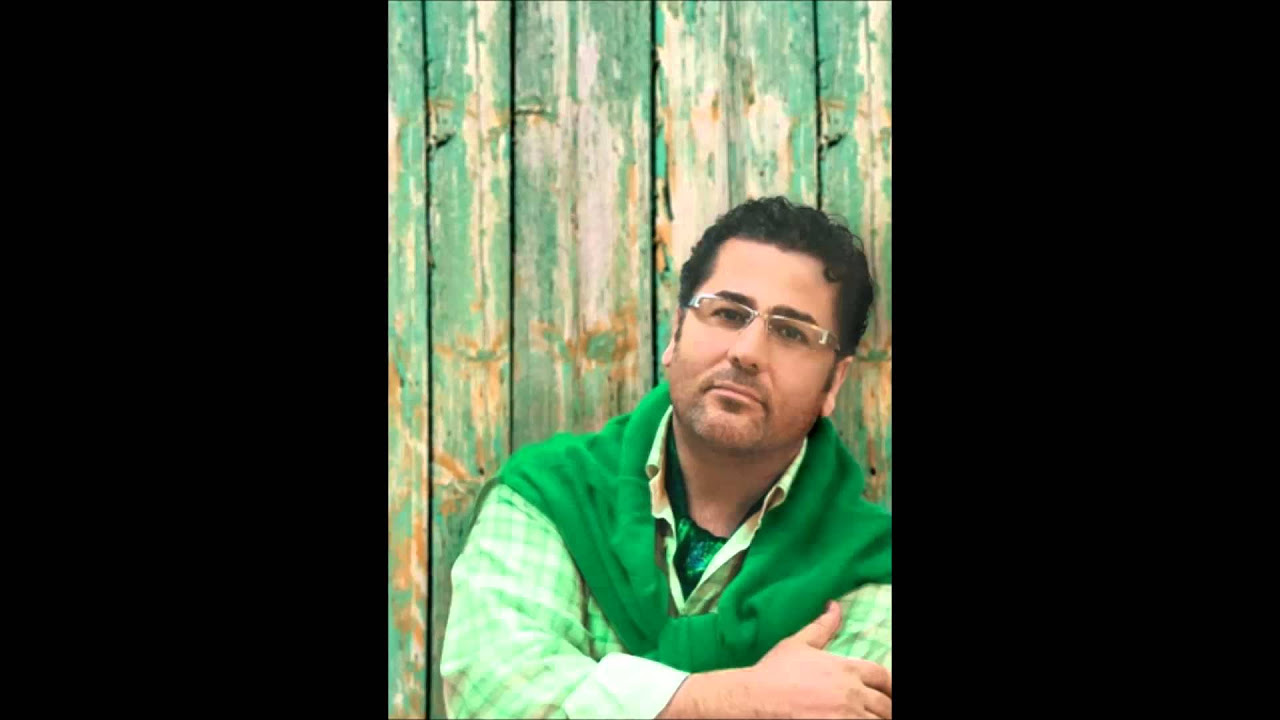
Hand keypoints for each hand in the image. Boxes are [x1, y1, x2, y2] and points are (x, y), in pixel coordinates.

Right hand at [658, 601, 890, 718]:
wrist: (757, 696)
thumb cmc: (775, 671)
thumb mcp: (799, 643)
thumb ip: (822, 626)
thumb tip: (834, 605)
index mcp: (846, 669)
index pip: (883, 677)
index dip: (889, 686)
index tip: (887, 693)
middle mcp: (851, 692)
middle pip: (884, 704)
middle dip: (884, 708)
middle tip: (878, 711)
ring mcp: (846, 715)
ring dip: (875, 719)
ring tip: (867, 719)